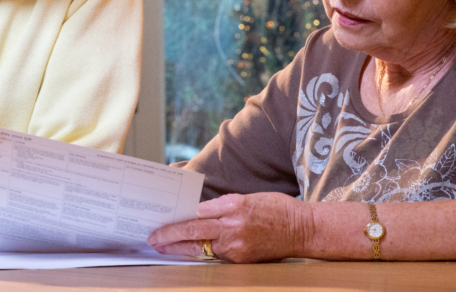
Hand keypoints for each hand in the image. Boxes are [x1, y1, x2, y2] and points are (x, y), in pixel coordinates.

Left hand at [147, 192, 314, 262]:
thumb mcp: (247, 197)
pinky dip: (203, 252)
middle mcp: (233, 227)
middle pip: (194, 234)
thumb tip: (199, 212)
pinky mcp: (242, 259)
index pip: (195, 216)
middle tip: (153, 241)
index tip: (160, 228)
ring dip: (182, 248)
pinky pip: (217, 255)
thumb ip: (222, 206)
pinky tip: (191, 251)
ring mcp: (237, 246)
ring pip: (202, 248)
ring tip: (165, 247)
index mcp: (233, 207)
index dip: (174, 224)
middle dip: (170, 239)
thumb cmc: (277, 208)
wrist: (303, 230)